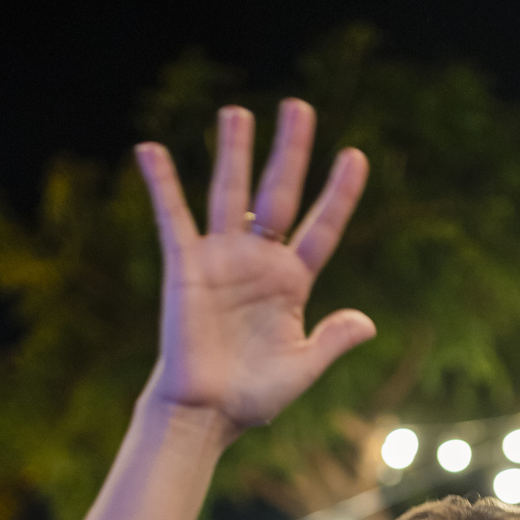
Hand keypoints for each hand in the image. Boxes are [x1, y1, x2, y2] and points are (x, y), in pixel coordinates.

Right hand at [135, 100, 374, 434]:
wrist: (206, 413)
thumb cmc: (253, 397)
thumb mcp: (302, 370)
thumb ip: (333, 342)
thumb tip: (368, 322)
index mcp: (292, 283)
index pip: (321, 228)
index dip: (339, 194)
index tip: (356, 156)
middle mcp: (258, 262)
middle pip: (279, 194)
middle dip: (290, 152)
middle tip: (299, 106)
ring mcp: (221, 260)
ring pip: (230, 195)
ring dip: (234, 153)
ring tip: (237, 112)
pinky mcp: (185, 267)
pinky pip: (172, 218)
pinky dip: (161, 185)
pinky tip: (151, 150)